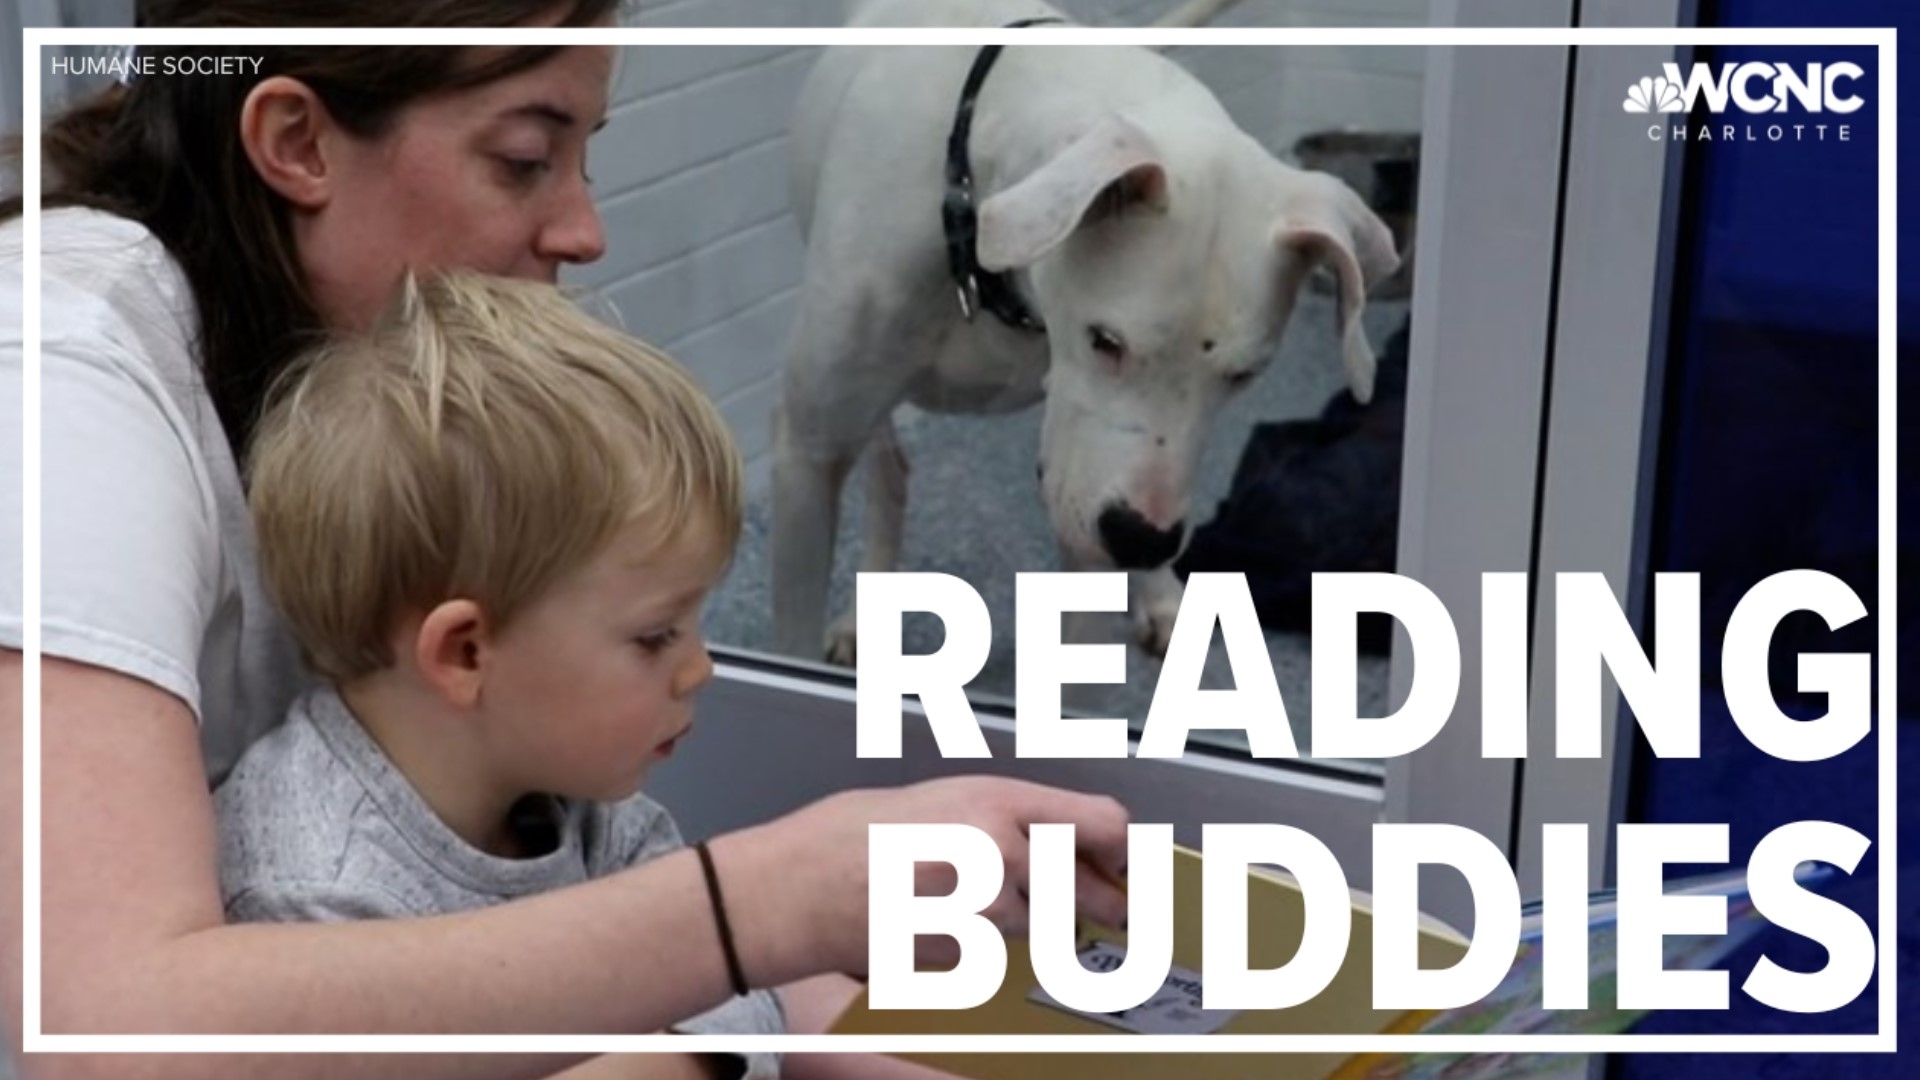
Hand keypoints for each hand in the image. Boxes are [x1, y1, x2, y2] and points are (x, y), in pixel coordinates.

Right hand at [721, 777, 1130, 979]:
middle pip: (1088, 891)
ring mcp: (985, 909)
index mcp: (1000, 801)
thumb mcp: (949, 799)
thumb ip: (1014, 819)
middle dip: (1103, 904)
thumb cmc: (864, 833)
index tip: (1128, 860)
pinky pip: (998, 952)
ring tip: (969, 897)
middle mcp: (1002, 852)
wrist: (804, 884)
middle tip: (1114, 908)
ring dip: (1026, 921)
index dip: (1124, 847)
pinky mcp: (966, 953)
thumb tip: (1071, 843)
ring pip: (1040, 927)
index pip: (1102, 823)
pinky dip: (984, 944)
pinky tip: (942, 920)